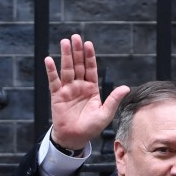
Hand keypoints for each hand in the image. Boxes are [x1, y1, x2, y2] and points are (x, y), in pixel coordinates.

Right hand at [45, 34, 129, 150]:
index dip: (89, 56)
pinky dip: (51, 71)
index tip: (88, 44)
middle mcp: (79, 86)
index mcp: (91, 88)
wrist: (75, 138)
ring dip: (65, 56)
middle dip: (77, 51)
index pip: (91, 68)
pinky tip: (49, 60)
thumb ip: (113, 100)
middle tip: (75, 37)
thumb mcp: (105, 114)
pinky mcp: (57, 96)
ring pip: (66, 69)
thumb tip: (126, 87)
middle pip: (78, 65)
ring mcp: (68, 89)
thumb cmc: (90, 128)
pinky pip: (54, 81)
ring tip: (64, 42)